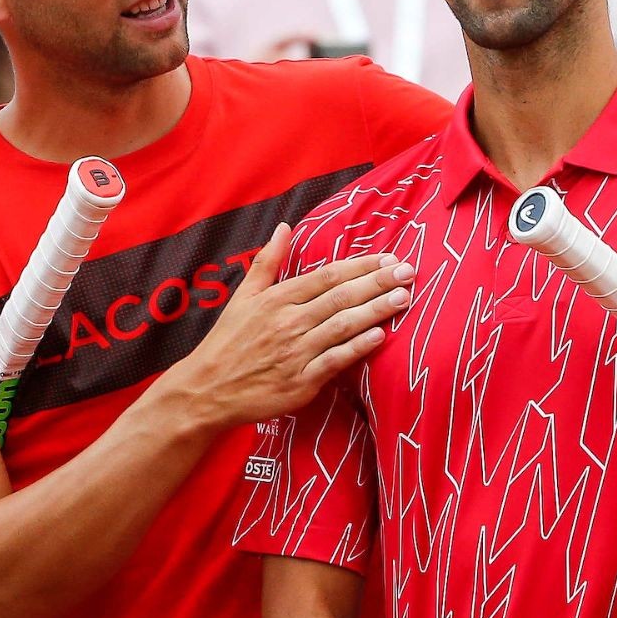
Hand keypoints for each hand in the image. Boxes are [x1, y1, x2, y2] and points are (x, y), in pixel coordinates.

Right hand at [162, 225, 412, 428]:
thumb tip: (285, 226)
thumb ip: (267, 261)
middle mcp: (288, 322)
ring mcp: (295, 353)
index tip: (389, 259)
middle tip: (409, 272)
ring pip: (342, 326)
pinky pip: (334, 361)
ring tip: (403, 298)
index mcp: (277, 299)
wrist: (207, 391)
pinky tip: (379, 336)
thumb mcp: (242, 296)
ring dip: (375, 311)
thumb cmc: (228, 342)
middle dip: (377, 283)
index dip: (360, 266)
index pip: (327, 276)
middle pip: (340, 297)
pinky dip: (357, 348)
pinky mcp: (300, 383)